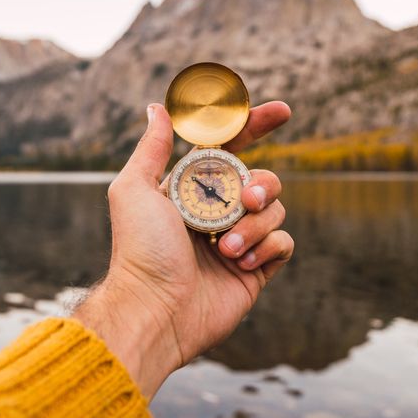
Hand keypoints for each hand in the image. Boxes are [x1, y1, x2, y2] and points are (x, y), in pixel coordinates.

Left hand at [74, 101, 293, 397]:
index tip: (282, 111)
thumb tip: (156, 107)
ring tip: (226, 249)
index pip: (231, 146)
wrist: (156, 310)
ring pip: (274, 210)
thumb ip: (151, 148)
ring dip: (254, 226)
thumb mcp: (134, 189)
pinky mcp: (255, 268)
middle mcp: (218, 210)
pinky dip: (267, 248)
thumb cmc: (139, 250)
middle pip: (261, 177)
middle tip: (247, 200)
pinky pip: (283, 243)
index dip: (256, 125)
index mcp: (193, 187)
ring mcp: (238, 240)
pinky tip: (241, 263)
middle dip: (262, 184)